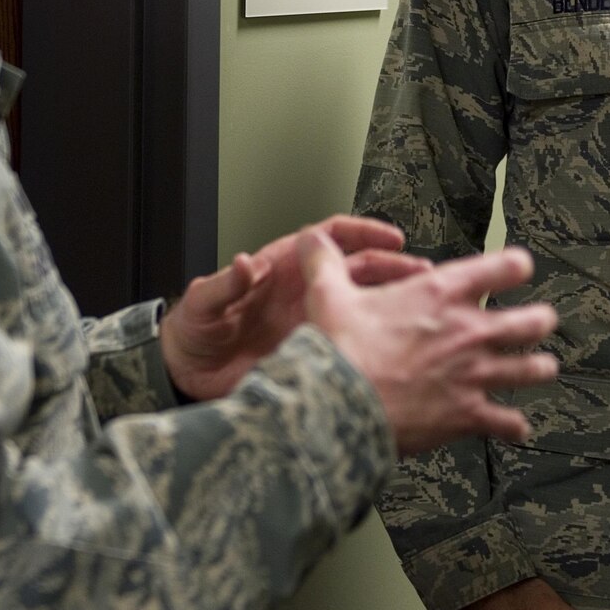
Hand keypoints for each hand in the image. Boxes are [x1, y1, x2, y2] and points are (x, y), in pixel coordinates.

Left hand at [160, 215, 427, 401]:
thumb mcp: (203, 303)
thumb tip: (244, 263)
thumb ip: (224, 284)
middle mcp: (303, 293)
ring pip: (362, 308)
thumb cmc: (193, 331)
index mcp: (281, 268)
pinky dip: (373, 343)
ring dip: (391, 305)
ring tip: (421, 310)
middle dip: (393, 269)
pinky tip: (395, 351)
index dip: (362, 233)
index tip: (390, 238)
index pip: (329, 240)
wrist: (187, 376)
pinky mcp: (314, 356)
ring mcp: (312, 324)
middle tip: (422, 276)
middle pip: (359, 271)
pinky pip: (350, 344)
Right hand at [300, 236, 556, 455]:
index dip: (516, 266)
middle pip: (531, 321)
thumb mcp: (327, 294)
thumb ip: (324, 262)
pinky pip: (507, 422)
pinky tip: (516, 427)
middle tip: (540, 321)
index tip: (519, 267)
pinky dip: (514, 425)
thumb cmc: (341, 350)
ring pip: (531, 370)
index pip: (504, 267)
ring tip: (543, 368)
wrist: (343, 406)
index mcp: (441, 293)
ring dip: (538, 368)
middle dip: (539, 320)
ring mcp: (474, 375)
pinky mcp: (469, 414)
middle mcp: (468, 331)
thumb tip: (313, 238)